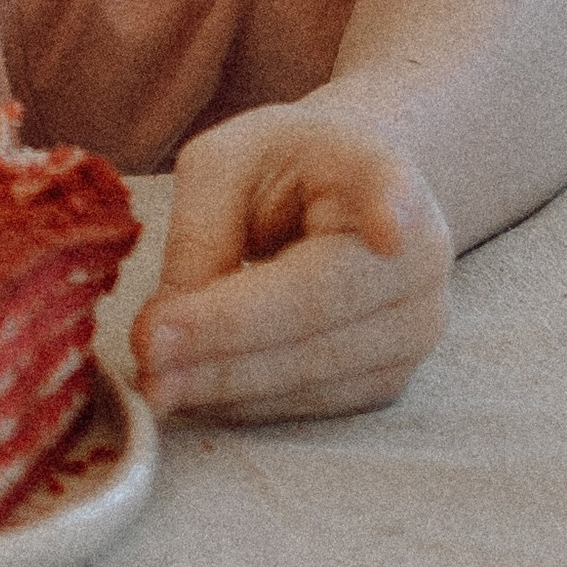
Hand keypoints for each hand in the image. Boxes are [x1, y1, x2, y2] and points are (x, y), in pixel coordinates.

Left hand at [130, 102, 451, 423]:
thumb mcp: (226, 162)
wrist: (343, 201)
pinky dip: (246, 401)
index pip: (393, 190)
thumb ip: (201, 228)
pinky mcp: (389, 381)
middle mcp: (420, 257)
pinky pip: (312, 403)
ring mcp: (413, 329)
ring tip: (154, 379)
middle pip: (320, 308)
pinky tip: (191, 387)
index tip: (390, 229)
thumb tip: (170, 323)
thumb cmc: (281, 171)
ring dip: (227, 383)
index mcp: (381, 170)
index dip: (393, 210)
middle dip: (227, 337)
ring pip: (314, 371)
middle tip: (147, 350)